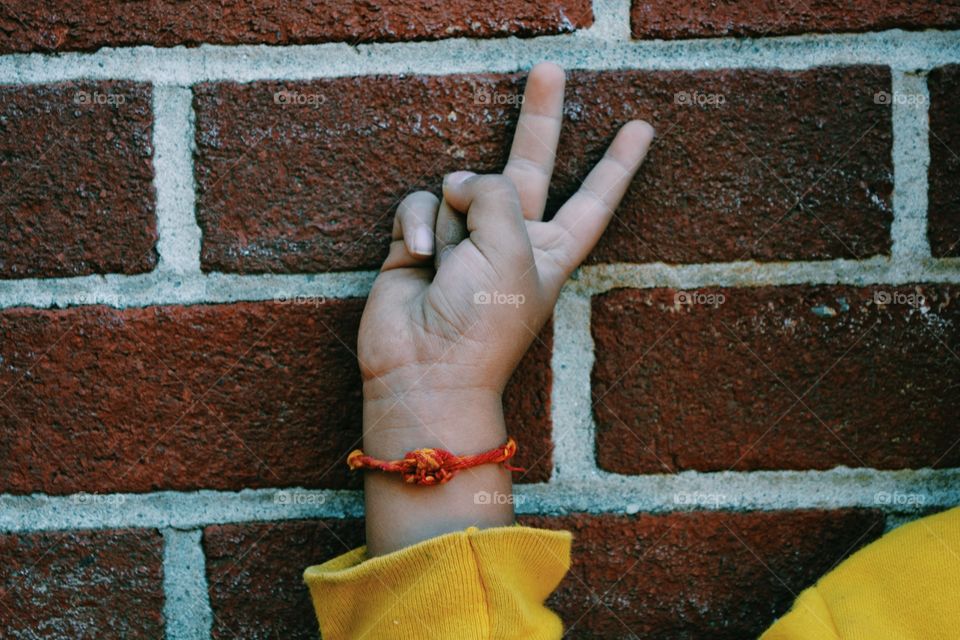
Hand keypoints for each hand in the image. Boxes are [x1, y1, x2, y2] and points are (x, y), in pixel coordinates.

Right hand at [359, 63, 653, 453]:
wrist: (424, 371)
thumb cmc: (483, 324)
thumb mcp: (514, 252)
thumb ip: (496, 195)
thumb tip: (459, 181)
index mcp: (552, 249)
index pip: (594, 198)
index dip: (617, 164)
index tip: (641, 128)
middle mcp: (512, 238)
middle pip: (530, 164)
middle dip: (539, 118)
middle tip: (548, 71)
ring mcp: (464, 238)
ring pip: (460, 186)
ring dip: (453, 218)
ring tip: (449, 266)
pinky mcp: (420, 241)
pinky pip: (420, 204)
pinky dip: (420, 227)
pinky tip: (422, 261)